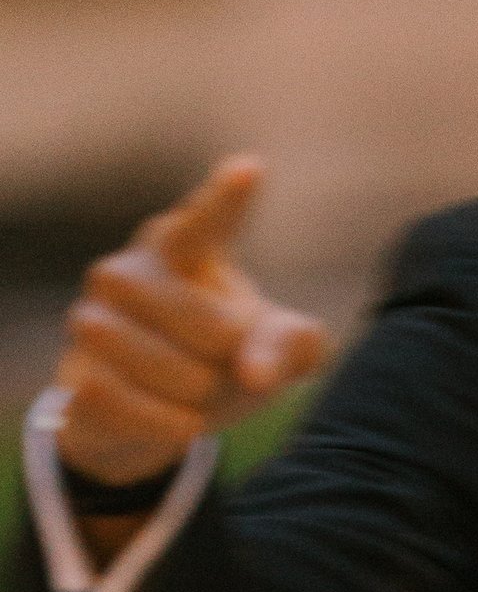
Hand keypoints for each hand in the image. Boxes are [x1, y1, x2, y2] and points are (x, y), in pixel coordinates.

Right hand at [55, 158, 328, 484]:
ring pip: (147, 358)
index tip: (250, 169)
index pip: (206, 221)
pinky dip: (162, 422)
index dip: (225, 200)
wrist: (162, 418)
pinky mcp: (73, 373)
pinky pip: (116, 398)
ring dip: (189, 389)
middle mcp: (129, 270)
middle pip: (194, 316)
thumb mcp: (277, 351)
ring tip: (195, 391)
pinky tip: (182, 422)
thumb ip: (290, 347)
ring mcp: (92, 317)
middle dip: (222, 348)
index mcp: (186, 248)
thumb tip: (253, 372)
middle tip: (226, 357)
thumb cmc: (224, 359)